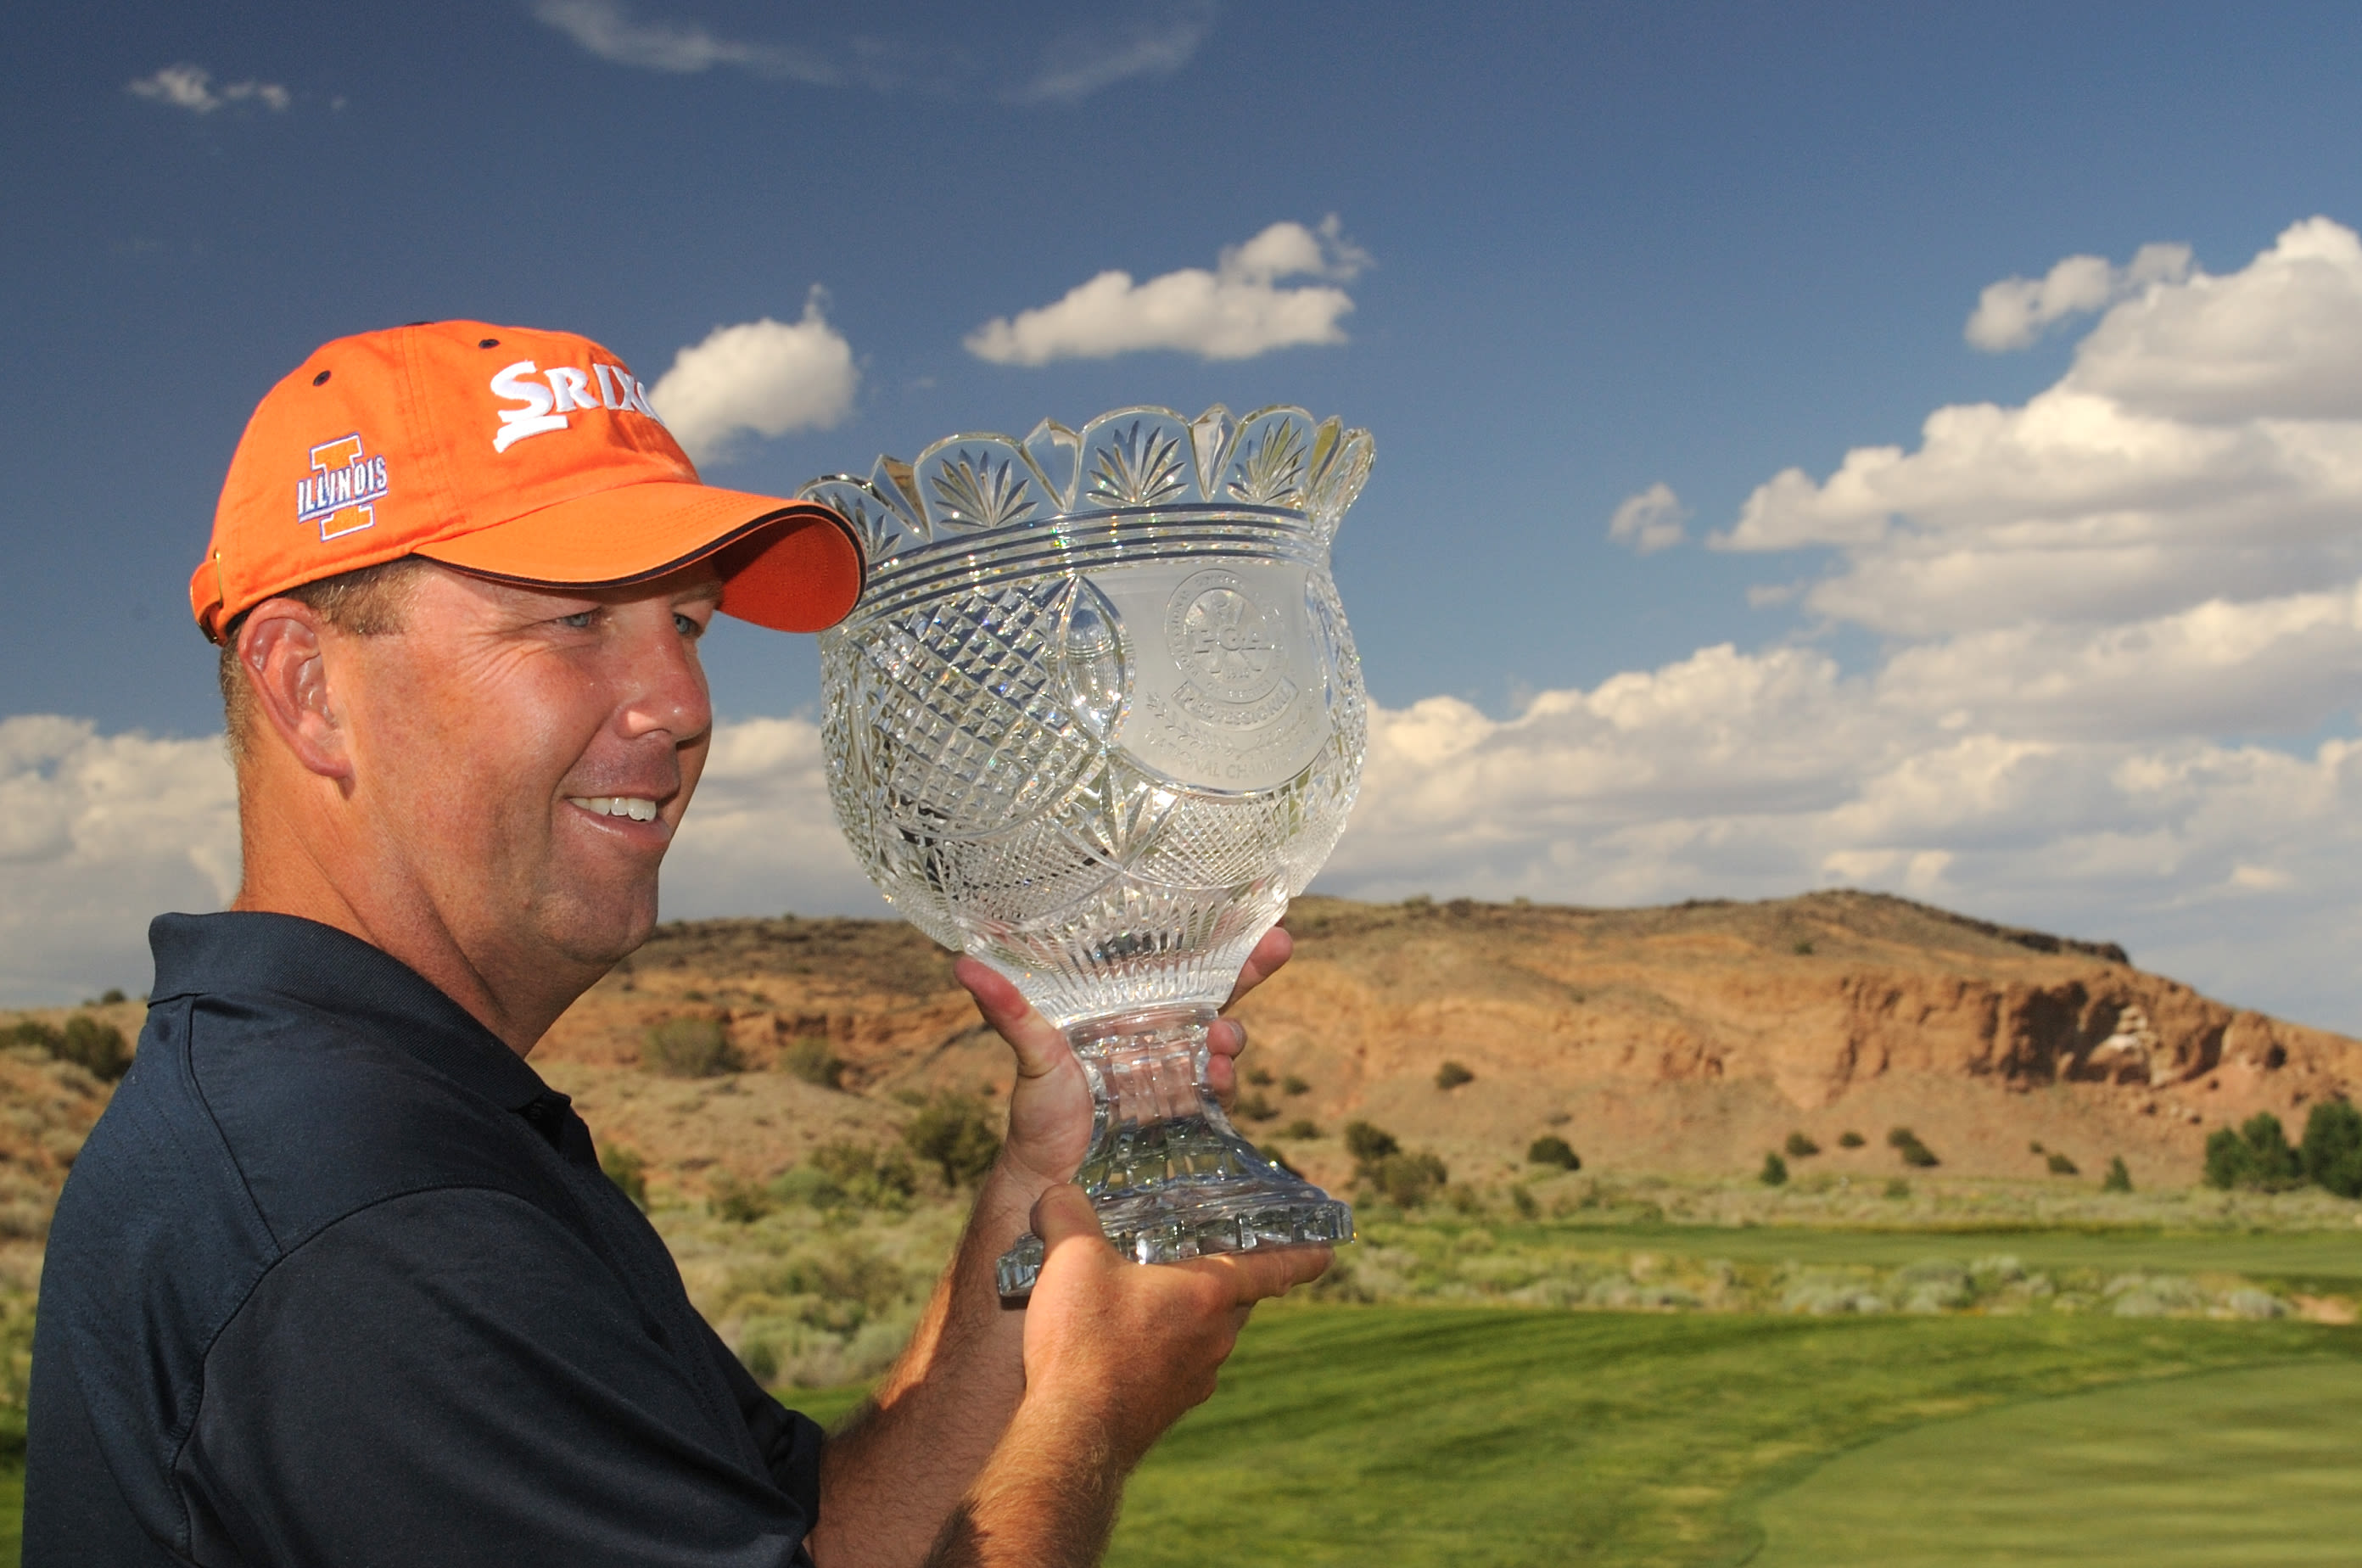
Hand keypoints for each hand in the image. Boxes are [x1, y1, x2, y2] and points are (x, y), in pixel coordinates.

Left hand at [954, 927, 1292, 1192]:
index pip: (1185, 966)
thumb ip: (1007, 1009)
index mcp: (1132, 1009)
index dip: (1223, 942)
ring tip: (1220, 1042)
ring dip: (1230, 1038)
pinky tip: (1216, 1079)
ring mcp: (1182, 1073)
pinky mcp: (1191, 1115)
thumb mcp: (1029, 1051)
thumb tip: (962, 965)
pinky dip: (1225, 1084)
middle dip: (1252, 971)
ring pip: (1224, 1044)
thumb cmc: (1039, 1108)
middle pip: (1222, 995)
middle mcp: (1164, 1035)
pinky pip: (1221, 1094)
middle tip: (1271, 950)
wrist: (1051, 1176)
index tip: (1262, 921)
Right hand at [1019, 1184, 1328, 1469]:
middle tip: (1215, 1257)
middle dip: (1232, 1279)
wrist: (1073, 1436)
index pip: (1272, 1268)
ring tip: (1154, 1296)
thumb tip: (1057, 1193)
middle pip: (1239, 1300)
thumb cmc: (1084, 1342)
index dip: (1302, 1256)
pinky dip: (1164, 1348)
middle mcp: (1214, 1337)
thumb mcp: (1070, 1257)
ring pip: (1209, 1335)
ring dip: (1193, 1316)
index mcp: (1207, 1293)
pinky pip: (1179, 1365)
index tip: (1329, 1253)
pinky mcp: (1168, 1407)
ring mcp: (1195, 1378)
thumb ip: (1067, 1213)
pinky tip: (1125, 1343)